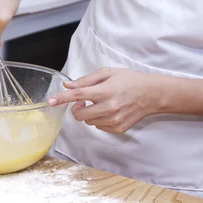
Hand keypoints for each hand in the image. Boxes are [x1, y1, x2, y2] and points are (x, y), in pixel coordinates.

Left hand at [48, 68, 165, 133]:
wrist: (152, 94)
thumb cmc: (130, 81)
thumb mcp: (108, 73)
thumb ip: (86, 80)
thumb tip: (68, 86)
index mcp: (105, 91)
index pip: (78, 95)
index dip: (62, 98)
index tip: (50, 101)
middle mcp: (109, 107)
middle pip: (79, 114)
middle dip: (76, 109)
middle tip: (83, 102)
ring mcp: (114, 120)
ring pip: (88, 121)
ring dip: (89, 114)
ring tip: (101, 104)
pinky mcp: (118, 128)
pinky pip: (99, 127)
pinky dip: (99, 120)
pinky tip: (109, 111)